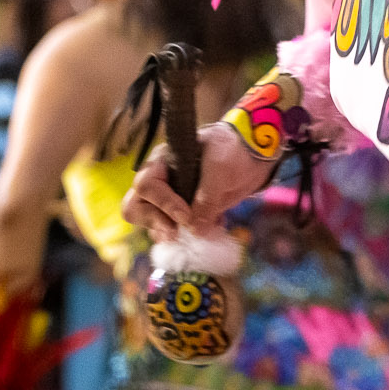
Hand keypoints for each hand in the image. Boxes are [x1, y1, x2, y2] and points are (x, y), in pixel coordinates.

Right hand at [120, 122, 274, 240]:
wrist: (252, 157)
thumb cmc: (232, 150)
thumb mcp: (219, 166)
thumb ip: (207, 196)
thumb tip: (195, 229)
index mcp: (163, 161)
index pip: (146, 185)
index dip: (163, 204)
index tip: (186, 216)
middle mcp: (160, 182)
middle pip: (135, 207)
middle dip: (154, 222)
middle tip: (176, 233)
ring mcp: (170, 200)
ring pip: (152, 224)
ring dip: (169, 235)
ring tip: (195, 236)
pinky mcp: (184, 215)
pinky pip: (174, 233)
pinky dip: (187, 239)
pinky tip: (209, 231)